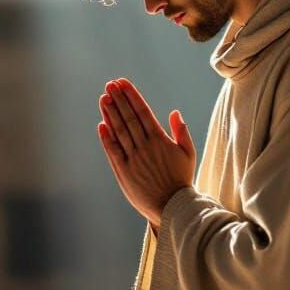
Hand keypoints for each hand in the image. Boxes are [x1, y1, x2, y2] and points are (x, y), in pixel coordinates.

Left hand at [97, 78, 196, 227]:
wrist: (173, 206)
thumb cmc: (181, 180)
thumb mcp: (188, 153)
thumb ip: (181, 132)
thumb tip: (174, 113)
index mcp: (160, 139)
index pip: (143, 111)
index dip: (131, 95)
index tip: (123, 83)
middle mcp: (145, 146)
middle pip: (129, 117)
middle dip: (119, 99)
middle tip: (110, 84)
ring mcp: (133, 158)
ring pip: (119, 131)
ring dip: (111, 113)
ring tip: (104, 98)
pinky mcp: (124, 171)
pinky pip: (113, 151)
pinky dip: (107, 138)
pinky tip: (101, 125)